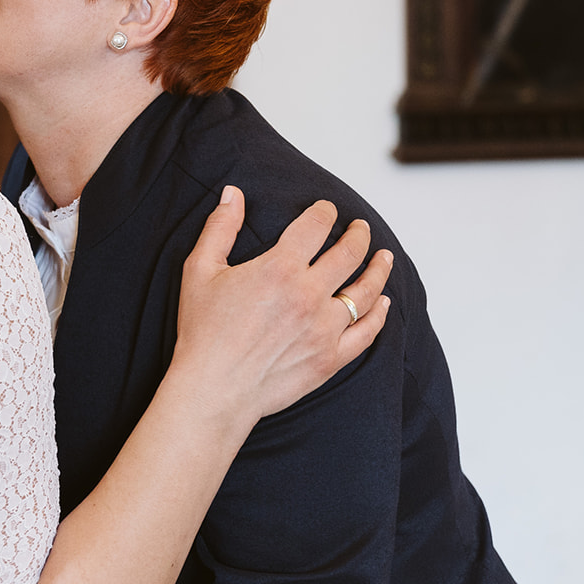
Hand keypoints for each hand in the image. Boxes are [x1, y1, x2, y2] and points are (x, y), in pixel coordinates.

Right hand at [173, 190, 392, 430]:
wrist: (213, 389)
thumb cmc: (203, 332)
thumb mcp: (200, 271)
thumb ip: (220, 228)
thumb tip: (233, 194)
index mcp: (279, 268)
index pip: (315, 226)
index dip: (325, 212)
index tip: (328, 210)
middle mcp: (309, 294)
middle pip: (349, 253)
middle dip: (358, 234)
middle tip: (360, 228)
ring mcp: (324, 328)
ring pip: (365, 290)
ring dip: (379, 268)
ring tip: (384, 257)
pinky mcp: (330, 358)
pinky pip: (367, 332)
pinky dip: (379, 314)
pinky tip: (382, 302)